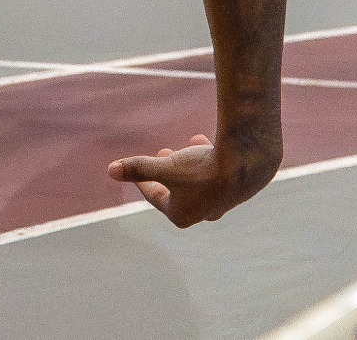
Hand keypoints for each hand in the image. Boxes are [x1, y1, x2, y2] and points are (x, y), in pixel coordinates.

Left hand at [107, 132, 278, 227]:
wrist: (246, 165)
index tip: (135, 166)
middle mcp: (202, 214)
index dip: (142, 178)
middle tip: (162, 151)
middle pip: (178, 191)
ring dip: (189, 163)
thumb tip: (110, 170)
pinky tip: (203, 141)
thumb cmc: (202, 170)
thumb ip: (139, 168)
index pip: (155, 196)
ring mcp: (222, 203)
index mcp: (181, 216)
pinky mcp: (237, 189)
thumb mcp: (165, 167)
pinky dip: (207, 159)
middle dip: (167, 171)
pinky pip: (216, 173)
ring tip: (187, 143)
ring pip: (199, 182)